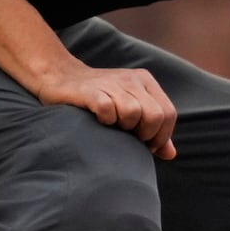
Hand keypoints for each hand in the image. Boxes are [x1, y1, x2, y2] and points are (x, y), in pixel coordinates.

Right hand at [34, 59, 176, 158]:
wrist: (59, 76)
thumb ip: (152, 128)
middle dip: (146, 134)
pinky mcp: (90, 90)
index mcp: (146, 82)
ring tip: (113, 126)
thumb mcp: (130, 107)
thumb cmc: (98, 97)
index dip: (162, 135)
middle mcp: (132, 80)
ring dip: (124, 127)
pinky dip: (106, 120)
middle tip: (130, 138)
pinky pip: (107, 109)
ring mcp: (111, 83)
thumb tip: (170, 154)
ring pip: (133, 112)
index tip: (147, 146)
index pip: (169, 113)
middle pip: (155, 115)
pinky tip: (99, 120)